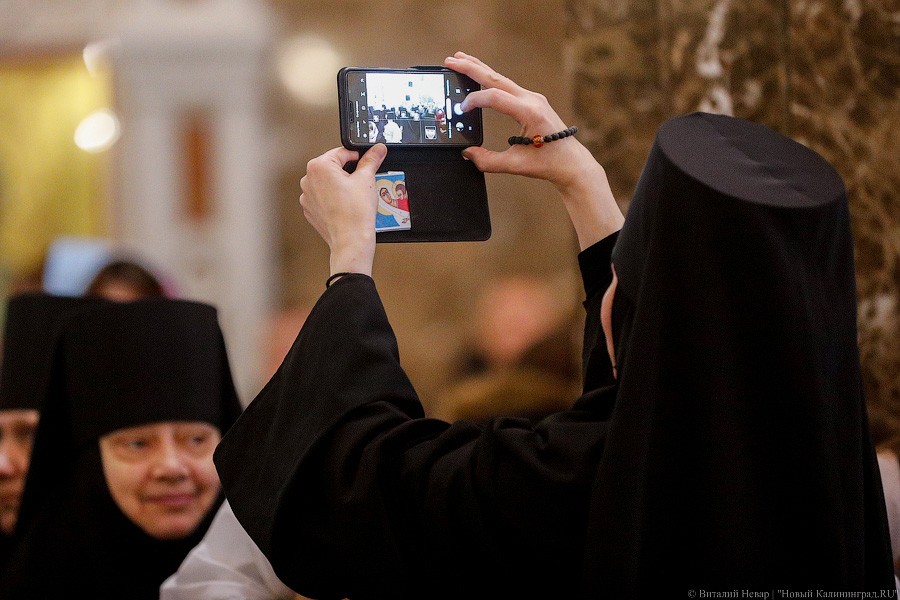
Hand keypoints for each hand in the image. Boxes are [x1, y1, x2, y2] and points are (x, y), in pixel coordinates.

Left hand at [299, 144, 387, 276]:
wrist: (351, 240)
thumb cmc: (355, 213)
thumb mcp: (367, 179)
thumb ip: (371, 159)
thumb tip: (377, 149)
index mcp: (318, 166)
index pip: (342, 152)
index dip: (358, 157)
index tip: (367, 163)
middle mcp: (308, 179)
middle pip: (333, 167)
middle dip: (348, 173)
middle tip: (362, 183)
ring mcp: (307, 196)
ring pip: (328, 183)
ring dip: (340, 186)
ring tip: (354, 197)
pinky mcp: (310, 210)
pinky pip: (323, 198)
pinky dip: (334, 199)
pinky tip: (346, 206)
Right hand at [445, 51, 623, 248]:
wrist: (572, 162)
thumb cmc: (549, 163)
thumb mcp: (515, 165)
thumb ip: (488, 160)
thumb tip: (467, 154)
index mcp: (529, 112)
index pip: (495, 97)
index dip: (474, 100)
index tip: (461, 108)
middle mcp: (532, 100)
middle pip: (496, 78)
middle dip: (472, 68)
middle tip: (451, 60)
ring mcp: (533, 98)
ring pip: (501, 78)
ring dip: (480, 69)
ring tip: (460, 58)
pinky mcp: (532, 101)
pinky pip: (508, 85)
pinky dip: (490, 79)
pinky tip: (480, 75)